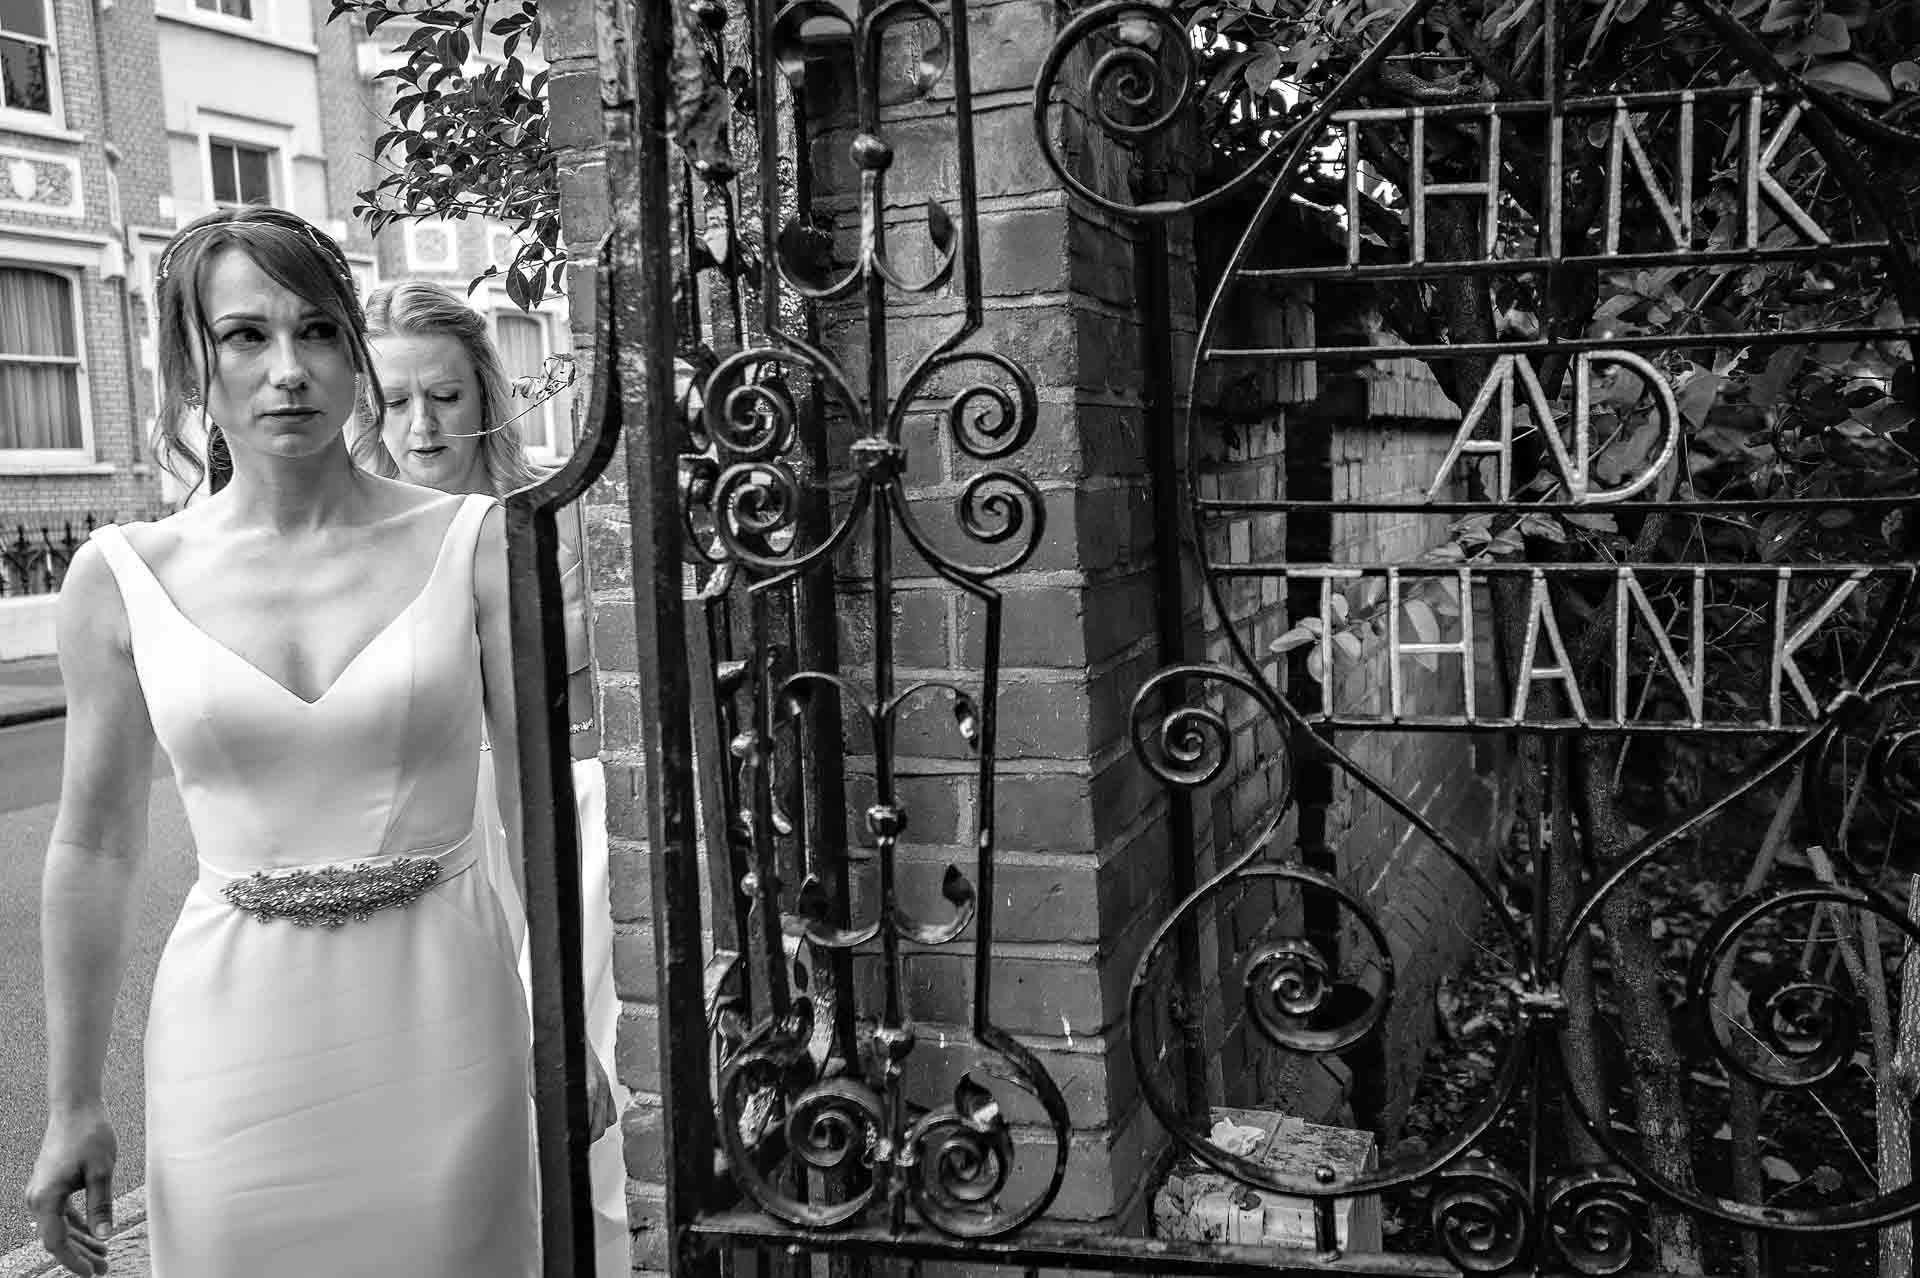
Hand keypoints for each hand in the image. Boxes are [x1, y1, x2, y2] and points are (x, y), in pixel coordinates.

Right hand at [25, 1104, 114, 1275]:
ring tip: (103, 1255)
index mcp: (46, 1198)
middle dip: (80, 1255)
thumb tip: (105, 1235)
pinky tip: (94, 1235)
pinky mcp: (52, 1185)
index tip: (90, 1274)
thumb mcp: (101, 1172)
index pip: (56, 1242)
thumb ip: (101, 1206)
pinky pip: (63, 1213)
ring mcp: (43, 1192)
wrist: (76, 1107)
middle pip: (58, 1237)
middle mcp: (38, 1198)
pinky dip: (78, 1225)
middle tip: (104, 1268)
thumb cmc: (89, 1135)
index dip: (73, 1261)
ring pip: (61, 1226)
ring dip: (81, 1241)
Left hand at [524, 1045, 617, 1140]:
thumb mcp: (540, 1078)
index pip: (587, 1126)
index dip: (578, 1139)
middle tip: (576, 1140)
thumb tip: (544, 1116)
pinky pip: (611, 1108)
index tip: (572, 1142)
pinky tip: (594, 1115)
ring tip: (585, 1130)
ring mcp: (604, 1084)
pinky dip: (605, 1116)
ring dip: (597, 1127)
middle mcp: (598, 1087)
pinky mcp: (606, 1081)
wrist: (566, 1031)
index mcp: (585, 1089)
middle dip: (588, 1138)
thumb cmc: (552, 1050)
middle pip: (599, 1128)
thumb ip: (544, 1099)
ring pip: (608, 1120)